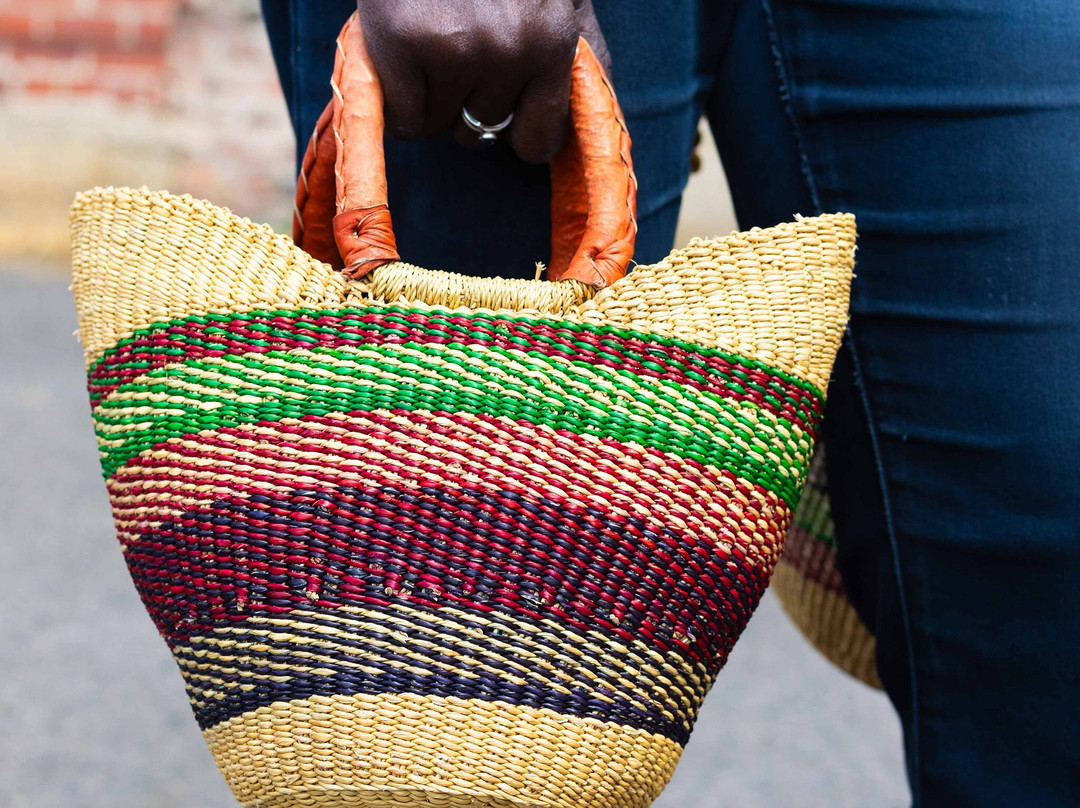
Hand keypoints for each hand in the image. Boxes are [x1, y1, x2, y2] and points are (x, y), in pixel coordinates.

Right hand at [355, 0, 610, 162]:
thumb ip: (580, 46)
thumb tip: (584, 119)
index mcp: (553, 39)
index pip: (539, 140)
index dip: (514, 131)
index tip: (502, 116)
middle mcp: (511, 48)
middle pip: (478, 131)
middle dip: (463, 100)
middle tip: (453, 45)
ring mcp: (456, 45)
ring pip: (435, 125)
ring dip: (426, 93)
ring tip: (427, 36)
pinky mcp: (402, 39)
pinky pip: (401, 119)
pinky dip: (394, 98)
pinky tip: (399, 52)